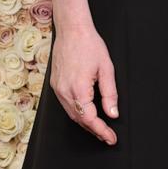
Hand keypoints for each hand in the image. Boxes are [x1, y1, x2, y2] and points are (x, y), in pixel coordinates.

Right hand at [50, 25, 118, 144]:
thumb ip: (110, 93)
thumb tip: (112, 114)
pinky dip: (77, 112)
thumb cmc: (90, 45)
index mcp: (78, 89)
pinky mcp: (55, 85)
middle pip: (80, 120)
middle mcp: (65, 92)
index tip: (111, 138)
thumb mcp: (106, 68)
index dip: (102, 131)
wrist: (71, 29)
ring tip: (99, 128)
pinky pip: (66, 105)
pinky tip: (86, 113)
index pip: (91, 119)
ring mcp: (57, 89)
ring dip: (85, 123)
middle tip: (108, 136)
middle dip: (94, 130)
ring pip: (72, 114)